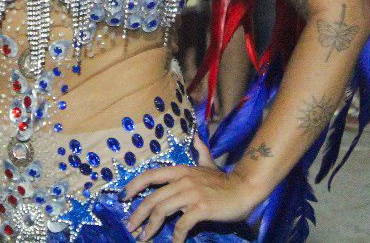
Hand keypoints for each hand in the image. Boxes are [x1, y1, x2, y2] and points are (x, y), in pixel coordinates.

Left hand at [123, 136, 256, 241]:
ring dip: (150, 227)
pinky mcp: (201, 208)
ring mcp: (191, 194)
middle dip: (138, 214)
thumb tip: (195, 137)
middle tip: (130, 227)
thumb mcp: (208, 162)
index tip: (123, 198)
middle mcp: (182, 180)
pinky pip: (182, 225)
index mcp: (180, 170)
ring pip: (161, 211)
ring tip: (144, 237)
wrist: (246, 188)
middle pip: (152, 198)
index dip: (133, 186)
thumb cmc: (225, 179)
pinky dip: (176, 236)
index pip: (150, 175)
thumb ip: (199, 151)